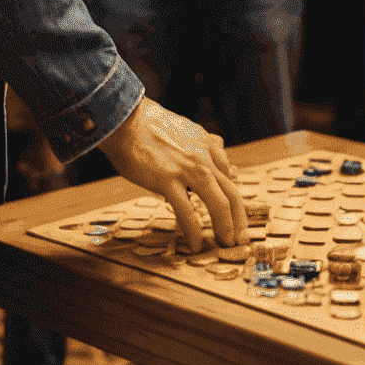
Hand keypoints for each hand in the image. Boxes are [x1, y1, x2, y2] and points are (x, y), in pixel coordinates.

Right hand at [98, 97, 247, 251]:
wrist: (124, 120)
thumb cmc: (148, 126)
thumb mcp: (184, 129)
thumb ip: (202, 143)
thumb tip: (218, 149)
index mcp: (206, 145)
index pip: (229, 176)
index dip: (234, 198)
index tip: (235, 215)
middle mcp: (203, 157)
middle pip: (232, 193)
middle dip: (239, 219)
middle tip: (240, 238)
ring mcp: (187, 169)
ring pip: (219, 203)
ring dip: (226, 228)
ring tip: (226, 244)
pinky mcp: (167, 180)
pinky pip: (187, 212)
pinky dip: (194, 232)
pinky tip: (197, 244)